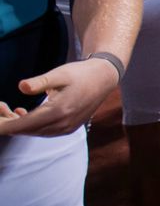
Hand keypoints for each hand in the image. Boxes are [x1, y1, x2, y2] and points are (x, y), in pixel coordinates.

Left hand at [0, 58, 118, 136]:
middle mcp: (61, 124)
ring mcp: (66, 128)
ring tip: (7, 108)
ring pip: (33, 132)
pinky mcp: (68, 128)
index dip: (3, 125)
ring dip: (18, 124)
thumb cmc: (80, 73)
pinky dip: (30, 126)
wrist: (104, 78)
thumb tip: (20, 87)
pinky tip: (24, 113)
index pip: (21, 126)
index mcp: (57, 111)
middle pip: (25, 131)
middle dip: (7, 122)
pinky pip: (43, 132)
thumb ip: (39, 82)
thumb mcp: (59, 74)